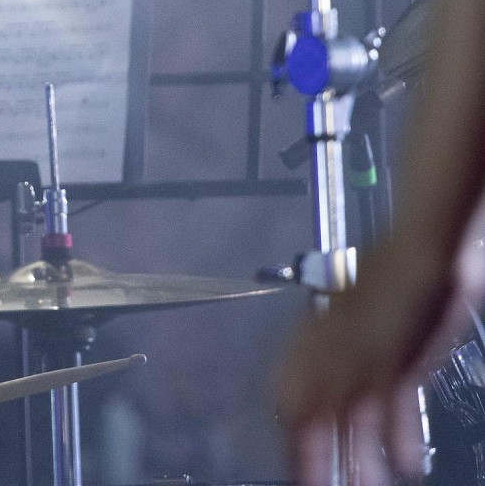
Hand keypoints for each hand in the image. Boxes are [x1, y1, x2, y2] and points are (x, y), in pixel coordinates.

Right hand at [274, 235, 466, 485]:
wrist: (431, 255)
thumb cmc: (386, 287)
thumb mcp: (352, 339)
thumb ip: (320, 375)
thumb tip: (287, 413)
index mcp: (310, 347)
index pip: (292, 405)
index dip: (293, 443)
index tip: (297, 477)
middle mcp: (334, 357)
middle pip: (325, 416)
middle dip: (326, 455)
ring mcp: (368, 360)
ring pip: (361, 417)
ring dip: (364, 453)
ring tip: (369, 484)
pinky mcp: (401, 362)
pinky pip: (395, 407)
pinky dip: (397, 435)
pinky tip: (405, 461)